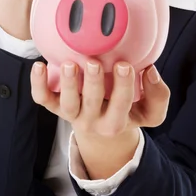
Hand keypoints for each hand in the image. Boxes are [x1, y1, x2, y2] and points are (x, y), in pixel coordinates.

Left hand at [30, 59, 169, 138]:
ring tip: (69, 64)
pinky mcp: (55, 107)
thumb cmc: (128, 111)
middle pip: (92, 104)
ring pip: (67, 104)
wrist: (102, 132)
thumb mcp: (149, 112)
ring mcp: (72, 114)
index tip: (125, 64)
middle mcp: (93, 121)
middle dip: (93, 83)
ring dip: (67, 84)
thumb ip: (158, 94)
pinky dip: (37, 84)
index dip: (123, 85)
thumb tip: (150, 71)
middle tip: (94, 62)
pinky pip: (43, 99)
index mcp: (117, 122)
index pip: (122, 104)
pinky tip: (39, 66)